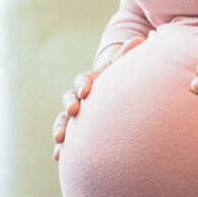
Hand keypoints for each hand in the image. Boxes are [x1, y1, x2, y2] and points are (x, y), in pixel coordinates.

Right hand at [52, 35, 143, 160]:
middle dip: (69, 104)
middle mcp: (80, 97)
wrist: (112, 97)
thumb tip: (140, 39)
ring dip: (60, 128)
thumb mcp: (122, 69)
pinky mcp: (76, 132)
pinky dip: (62, 148)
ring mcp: (76, 115)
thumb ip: (127, 57)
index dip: (83, 84)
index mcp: (91, 81)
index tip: (86, 91)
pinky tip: (58, 157)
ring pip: (64, 120)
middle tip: (73, 110)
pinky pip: (67, 140)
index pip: (83, 79)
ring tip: (59, 139)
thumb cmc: (119, 82)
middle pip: (69, 98)